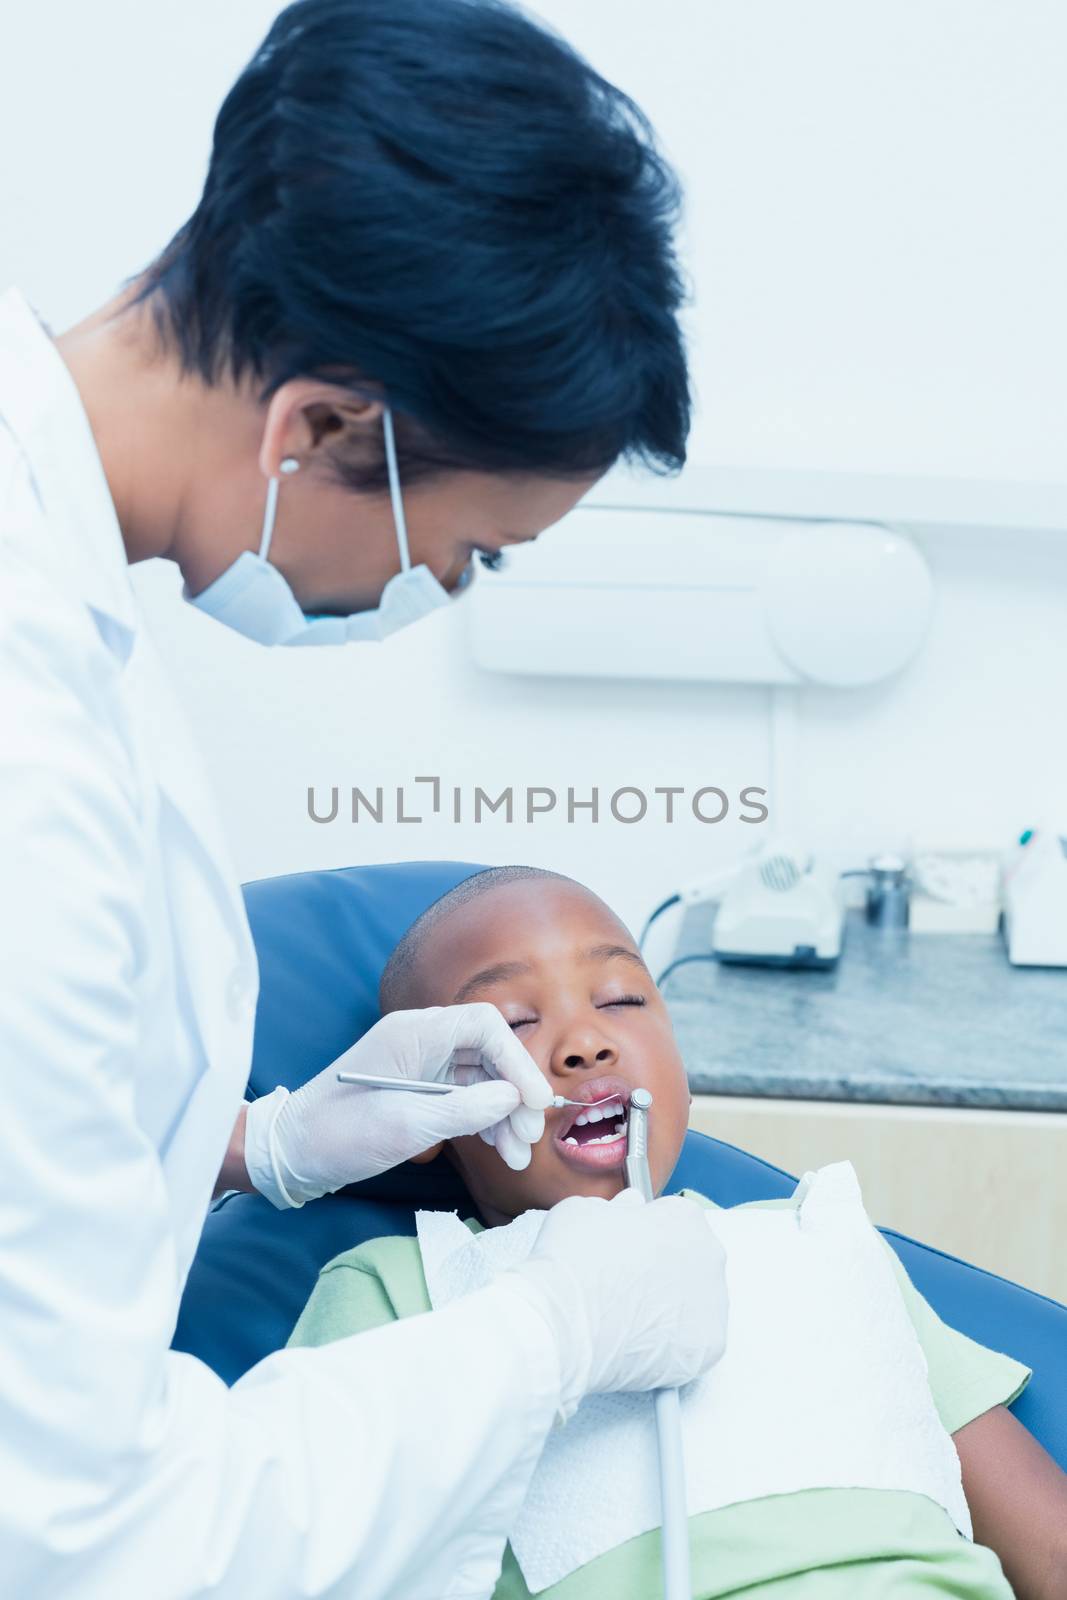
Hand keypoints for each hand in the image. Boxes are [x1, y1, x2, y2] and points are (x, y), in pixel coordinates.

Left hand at [244, 1004, 551, 1207]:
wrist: (292, 1154)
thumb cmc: (338, 1133)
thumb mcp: (405, 1125)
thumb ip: (464, 1110)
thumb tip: (513, 1099)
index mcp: (414, 1032)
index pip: (485, 1027)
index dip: (517, 1061)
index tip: (535, 1101)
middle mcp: (422, 1040)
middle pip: (489, 1054)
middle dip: (514, 1094)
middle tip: (528, 1137)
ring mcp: (421, 1065)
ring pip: (482, 1079)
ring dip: (504, 1114)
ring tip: (516, 1156)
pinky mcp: (419, 1090)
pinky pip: (465, 1097)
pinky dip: (485, 1121)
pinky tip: (498, 1147)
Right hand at [502, 1190, 727, 1415]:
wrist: (565, 1324)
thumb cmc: (571, 1262)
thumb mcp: (585, 1210)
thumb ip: (618, 1206)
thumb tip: (630, 1207)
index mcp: (685, 1217)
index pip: (674, 1220)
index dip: (647, 1235)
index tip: (628, 1251)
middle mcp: (710, 1256)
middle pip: (691, 1261)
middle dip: (664, 1271)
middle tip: (626, 1287)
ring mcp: (712, 1304)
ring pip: (694, 1304)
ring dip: (670, 1309)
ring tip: (629, 1319)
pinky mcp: (708, 1348)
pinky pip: (692, 1344)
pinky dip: (671, 1346)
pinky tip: (640, 1343)